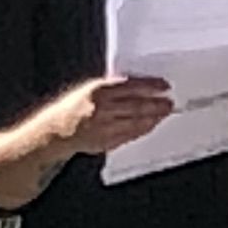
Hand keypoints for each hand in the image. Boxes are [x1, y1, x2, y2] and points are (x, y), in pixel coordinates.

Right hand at [59, 72, 173, 156]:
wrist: (58, 130)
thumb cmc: (74, 108)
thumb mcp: (91, 89)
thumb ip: (114, 88)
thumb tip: (140, 87)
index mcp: (100, 91)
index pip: (132, 86)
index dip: (151, 86)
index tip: (164, 85)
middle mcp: (104, 109)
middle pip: (138, 106)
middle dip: (157, 104)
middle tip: (169, 103)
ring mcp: (107, 127)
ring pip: (137, 122)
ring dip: (154, 118)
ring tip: (163, 114)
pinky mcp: (108, 141)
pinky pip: (132, 135)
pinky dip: (143, 129)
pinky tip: (150, 125)